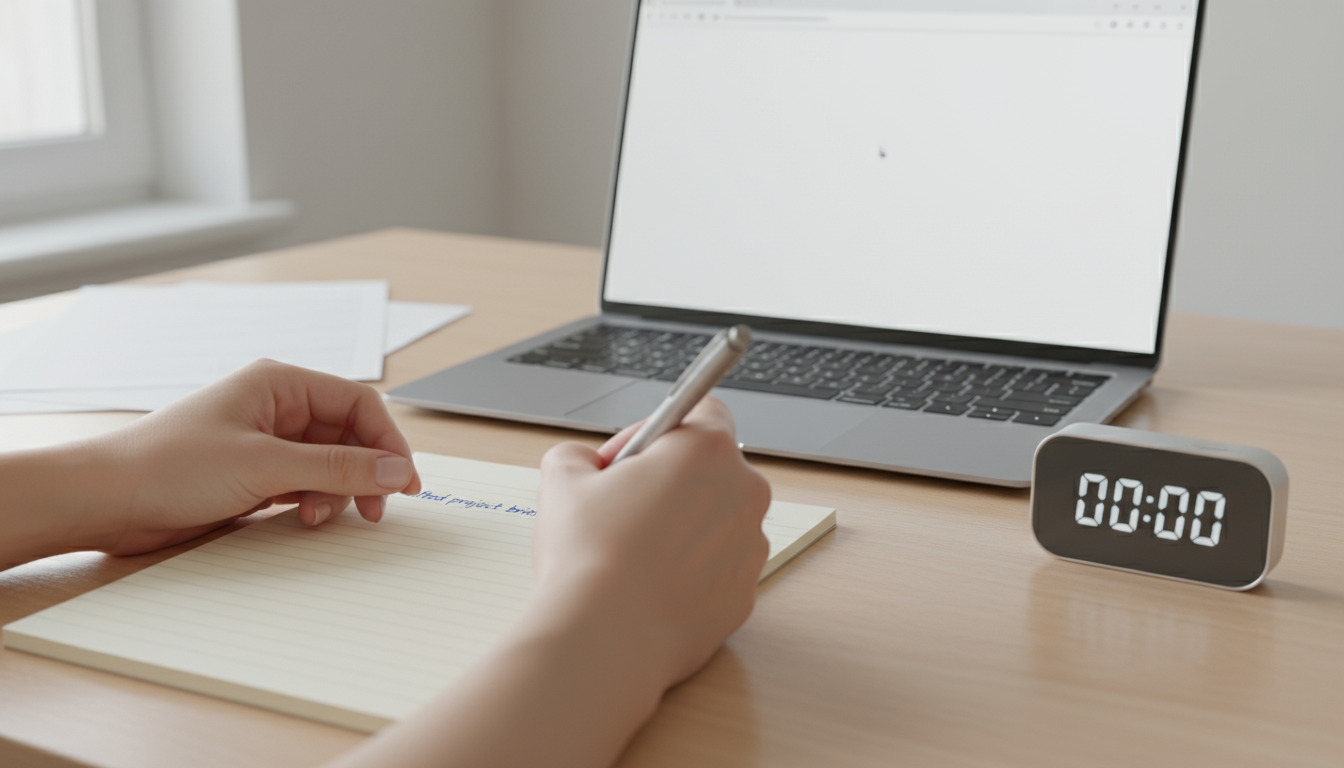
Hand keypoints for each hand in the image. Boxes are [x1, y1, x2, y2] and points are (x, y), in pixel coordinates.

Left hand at [71, 359, 421, 555]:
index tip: (405, 480)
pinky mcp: (252, 475)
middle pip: (349, 436)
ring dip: (337, 492)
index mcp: (280, 384)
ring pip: (329, 464)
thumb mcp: (264, 465)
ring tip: (320, 516)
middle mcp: (276, 408)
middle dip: (366, 472)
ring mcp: (264, 443)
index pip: (359, 405)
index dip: (388, 442)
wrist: (104, 501)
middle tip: (378, 508)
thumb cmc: (167, 466)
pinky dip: (313, 502)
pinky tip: (301, 518)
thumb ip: (338, 468)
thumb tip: (396, 470)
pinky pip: (304, 485)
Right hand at [532, 396, 770, 687]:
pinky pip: (718, 569)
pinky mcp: (744, 594)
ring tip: (632, 553)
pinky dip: (691, 571)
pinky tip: (649, 586)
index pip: (700, 410)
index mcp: (706, 450)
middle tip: (622, 506)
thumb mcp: (561, 479)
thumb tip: (585, 464)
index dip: (656, 431)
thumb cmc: (589, 557)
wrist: (606, 640)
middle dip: (669, 480)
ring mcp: (750, 547)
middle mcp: (743, 492)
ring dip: (682, 527)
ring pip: (716, 521)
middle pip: (710, 468)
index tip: (627, 459)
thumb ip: (578, 455)